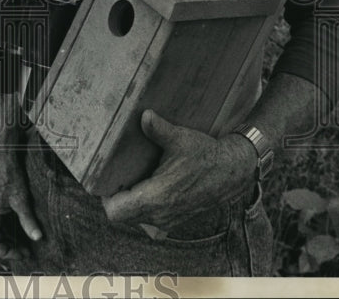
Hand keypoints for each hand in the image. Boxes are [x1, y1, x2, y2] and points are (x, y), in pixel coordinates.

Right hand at [0, 147, 42, 259]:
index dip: (7, 252)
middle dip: (11, 246)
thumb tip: (38, 238)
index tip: (23, 254)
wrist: (4, 152)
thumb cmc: (9, 173)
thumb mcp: (21, 199)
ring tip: (28, 242)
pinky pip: (0, 220)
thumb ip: (28, 220)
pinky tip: (24, 228)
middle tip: (29, 251)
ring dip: (11, 237)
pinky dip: (11, 227)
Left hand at [102, 109, 257, 229]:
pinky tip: (147, 191)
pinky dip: (144, 211)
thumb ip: (158, 129)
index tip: (105, 179)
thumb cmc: (205, 155)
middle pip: (122, 216)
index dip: (105, 198)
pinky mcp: (176, 220)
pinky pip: (151, 223)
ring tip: (130, 181)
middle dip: (115, 199)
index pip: (115, 212)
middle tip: (116, 177)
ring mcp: (169, 221)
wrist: (232, 171)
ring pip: (136, 220)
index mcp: (157, 197)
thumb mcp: (180, 139)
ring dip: (130, 204)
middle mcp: (160, 214)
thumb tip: (144, 115)